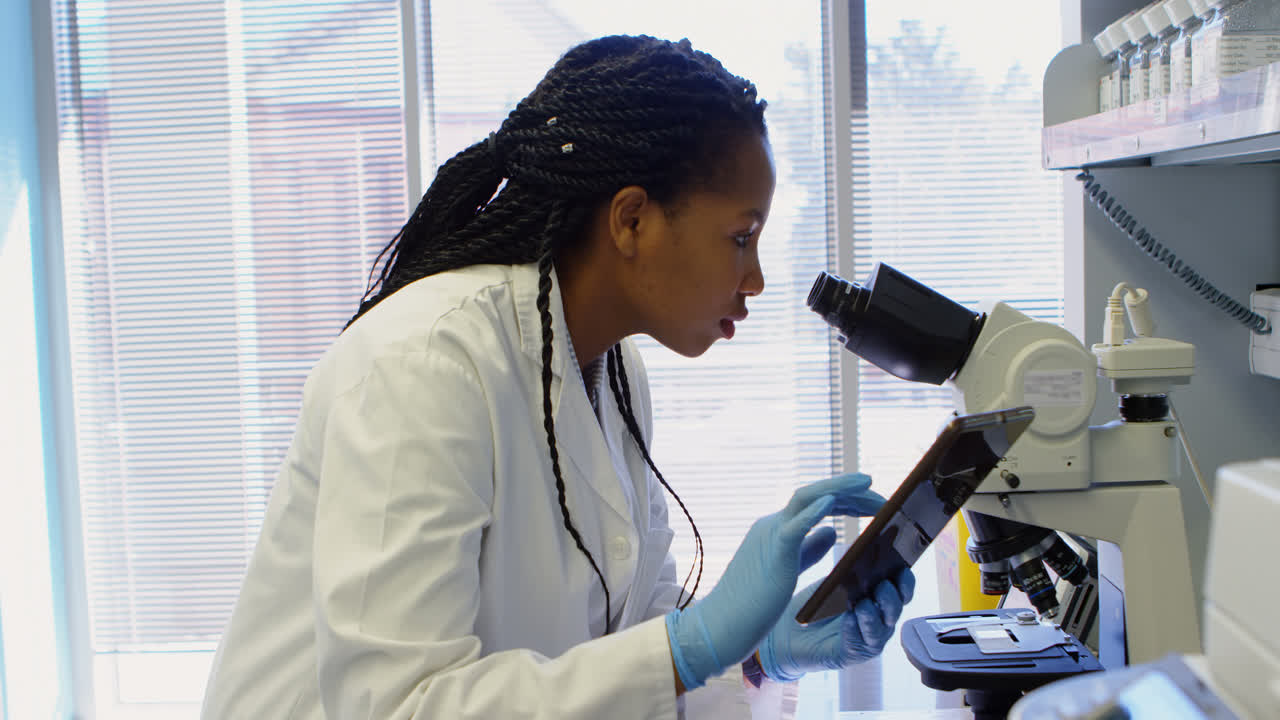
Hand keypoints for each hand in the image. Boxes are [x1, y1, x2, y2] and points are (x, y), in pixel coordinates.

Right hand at [664, 473, 884, 689]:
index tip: (873, 503)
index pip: (816, 504)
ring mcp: (771, 535)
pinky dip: (813, 512)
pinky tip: (833, 503)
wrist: (724, 623)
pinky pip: (794, 526)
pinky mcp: (773, 553)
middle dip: (850, 493)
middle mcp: (773, 525)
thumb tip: (832, 530)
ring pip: (805, 499)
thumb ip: (809, 549)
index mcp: (778, 530)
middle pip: (816, 495)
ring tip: (867, 483)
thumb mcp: (789, 569)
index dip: (846, 500)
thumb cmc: (754, 602)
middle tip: (883, 497)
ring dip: (839, 489)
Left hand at [757, 568, 915, 681]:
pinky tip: (850, 620)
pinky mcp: (853, 653)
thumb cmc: (810, 607)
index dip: (903, 572)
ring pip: (885, 624)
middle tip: (885, 581)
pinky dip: (858, 630)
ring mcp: (868, 636)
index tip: (900, 557)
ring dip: (878, 612)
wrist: (785, 637)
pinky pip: (863, 643)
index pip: (899, 582)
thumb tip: (830, 531)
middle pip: (899, 603)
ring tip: (866, 601)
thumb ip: (834, 562)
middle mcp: (878, 615)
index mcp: (876, 594)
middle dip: (896, 592)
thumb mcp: (826, 581)